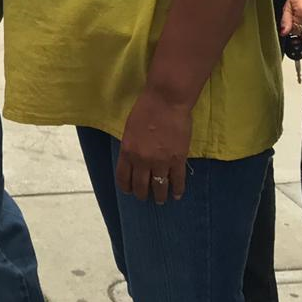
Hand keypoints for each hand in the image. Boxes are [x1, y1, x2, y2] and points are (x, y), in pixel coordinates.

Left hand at [116, 87, 192, 204]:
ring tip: (161, 200)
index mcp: (127, 151)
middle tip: (145, 197)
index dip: (126, 187)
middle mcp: (142, 160)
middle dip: (142, 194)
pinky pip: (177, 180)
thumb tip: (133, 160)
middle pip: (140, 186)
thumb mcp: (130, 129)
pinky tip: (177, 194)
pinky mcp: (178, 159)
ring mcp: (160, 161)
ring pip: (159, 187)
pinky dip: (177, 189)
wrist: (166, 101)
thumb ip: (131, 147)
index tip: (129, 191)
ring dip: (160, 196)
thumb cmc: (146, 109)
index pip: (123, 178)